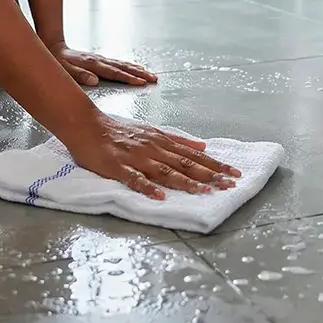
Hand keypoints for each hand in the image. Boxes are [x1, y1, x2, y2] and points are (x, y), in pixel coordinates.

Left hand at [49, 43, 157, 86]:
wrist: (53, 46)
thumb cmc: (57, 61)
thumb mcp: (64, 70)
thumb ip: (79, 75)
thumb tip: (95, 81)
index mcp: (93, 64)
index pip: (114, 73)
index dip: (129, 78)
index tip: (141, 83)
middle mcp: (99, 60)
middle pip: (123, 67)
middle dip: (139, 74)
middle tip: (153, 79)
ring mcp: (101, 59)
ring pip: (123, 64)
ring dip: (137, 70)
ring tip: (151, 75)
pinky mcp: (100, 59)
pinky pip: (119, 63)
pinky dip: (130, 65)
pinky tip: (136, 68)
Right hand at [63, 113, 241, 199]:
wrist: (87, 126)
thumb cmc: (120, 132)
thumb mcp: (153, 131)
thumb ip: (178, 140)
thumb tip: (203, 145)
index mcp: (162, 141)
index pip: (194, 155)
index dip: (215, 165)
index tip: (235, 174)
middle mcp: (153, 148)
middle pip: (185, 163)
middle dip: (209, 175)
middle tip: (230, 185)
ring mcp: (136, 158)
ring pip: (165, 171)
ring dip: (186, 182)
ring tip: (204, 191)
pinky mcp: (118, 167)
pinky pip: (134, 179)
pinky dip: (148, 188)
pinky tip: (160, 197)